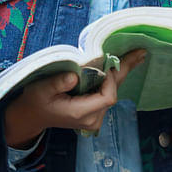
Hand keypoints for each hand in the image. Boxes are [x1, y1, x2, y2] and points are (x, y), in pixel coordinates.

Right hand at [4, 49, 145, 147]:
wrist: (32, 115)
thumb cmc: (35, 100)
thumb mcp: (42, 89)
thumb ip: (57, 83)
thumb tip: (75, 76)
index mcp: (81, 114)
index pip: (107, 97)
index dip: (111, 79)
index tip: (107, 60)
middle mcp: (92, 119)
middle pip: (114, 94)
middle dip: (125, 71)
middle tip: (140, 53)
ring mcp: (94, 117)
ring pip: (112, 92)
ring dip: (121, 73)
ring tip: (136, 55)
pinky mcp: (93, 111)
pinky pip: (107, 93)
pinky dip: (113, 78)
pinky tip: (121, 66)